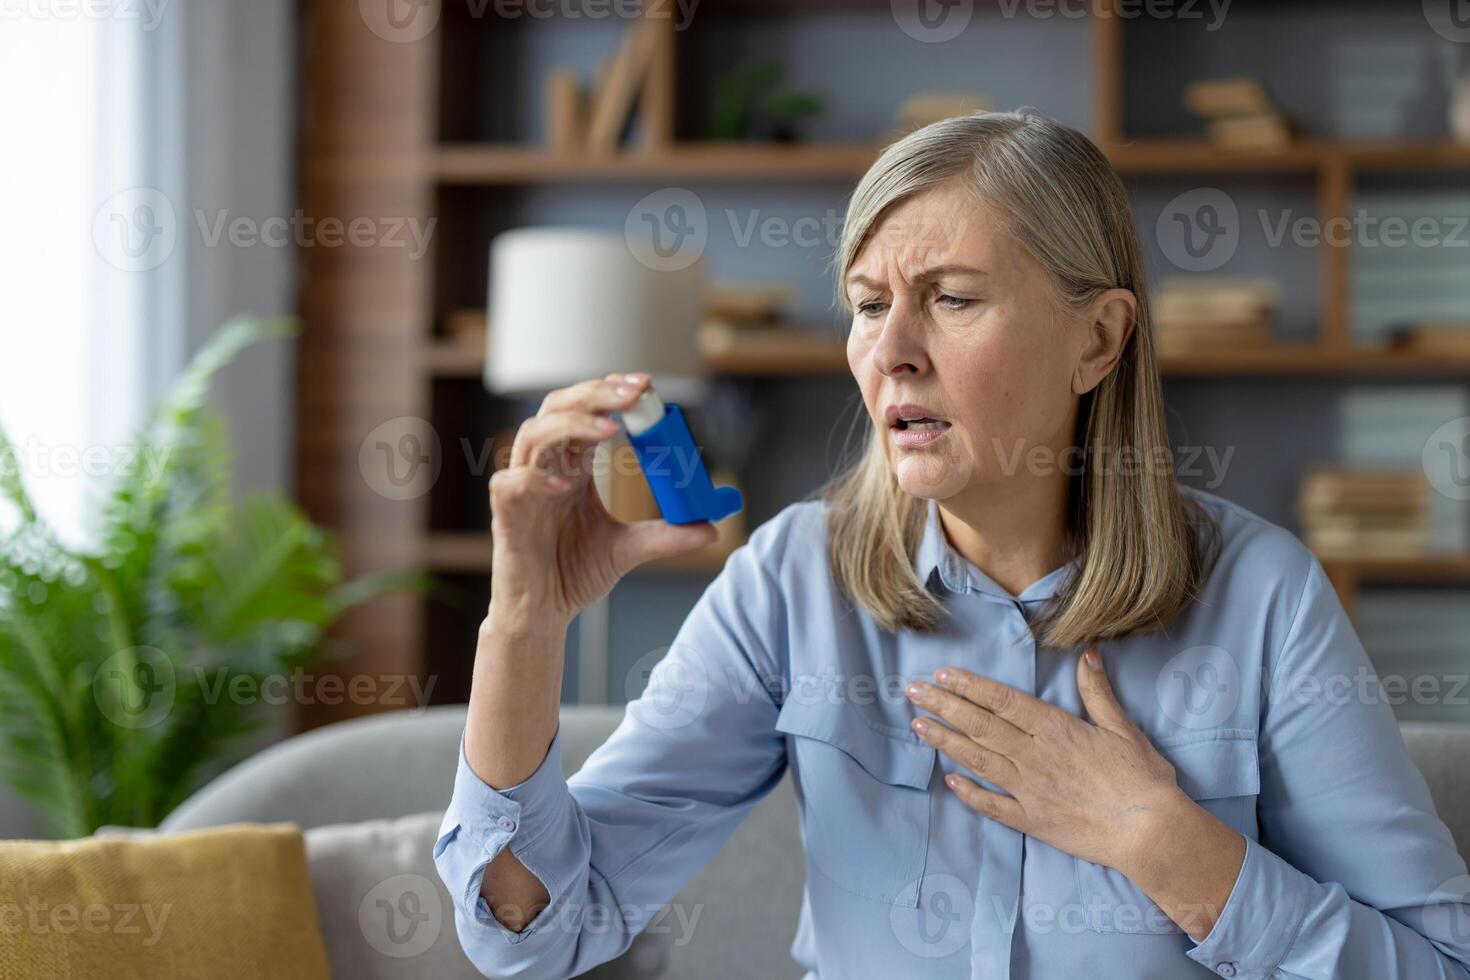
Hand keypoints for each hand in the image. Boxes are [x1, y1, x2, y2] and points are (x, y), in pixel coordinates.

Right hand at [488, 371, 718, 629]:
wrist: (542, 613)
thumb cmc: (572, 573)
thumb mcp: (629, 549)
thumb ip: (666, 536)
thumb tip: (713, 529)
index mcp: (572, 466)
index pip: (586, 411)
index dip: (611, 393)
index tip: (646, 386)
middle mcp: (546, 467)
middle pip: (559, 407)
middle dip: (596, 393)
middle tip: (635, 393)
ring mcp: (522, 486)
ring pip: (534, 434)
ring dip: (571, 424)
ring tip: (610, 428)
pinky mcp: (505, 512)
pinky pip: (512, 481)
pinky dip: (538, 477)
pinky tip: (568, 485)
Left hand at [905, 646, 1185, 874]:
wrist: (1151, 834)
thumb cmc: (1143, 780)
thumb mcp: (1123, 728)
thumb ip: (1098, 692)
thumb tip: (1088, 654)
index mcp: (1056, 729)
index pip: (1002, 701)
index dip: (969, 687)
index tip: (942, 675)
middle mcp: (1035, 756)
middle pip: (980, 725)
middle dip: (944, 706)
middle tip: (912, 691)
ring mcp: (1030, 790)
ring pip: (978, 760)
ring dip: (945, 741)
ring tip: (917, 725)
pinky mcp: (1032, 821)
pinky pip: (992, 805)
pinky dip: (968, 792)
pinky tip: (948, 780)